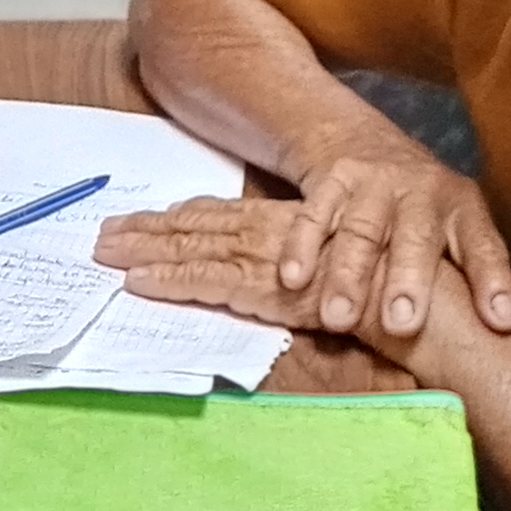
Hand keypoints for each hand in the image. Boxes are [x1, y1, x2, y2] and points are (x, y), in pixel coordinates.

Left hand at [95, 196, 352, 330]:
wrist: (408, 296)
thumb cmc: (377, 282)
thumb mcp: (329, 257)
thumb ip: (292, 257)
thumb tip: (266, 270)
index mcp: (279, 220)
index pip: (214, 214)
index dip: (172, 217)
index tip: (137, 220)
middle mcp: (263, 231)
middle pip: (191, 226)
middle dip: (143, 230)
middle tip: (102, 233)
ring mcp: (259, 259)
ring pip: (187, 248)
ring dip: (142, 250)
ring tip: (104, 252)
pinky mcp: (260, 290)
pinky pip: (203, 282)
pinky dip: (167, 280)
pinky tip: (137, 282)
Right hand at [271, 140, 510, 343]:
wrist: (365, 141)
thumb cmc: (419, 210)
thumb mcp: (454, 229)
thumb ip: (471, 275)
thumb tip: (500, 335)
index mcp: (462, 207)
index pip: (483, 245)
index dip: (493, 281)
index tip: (501, 321)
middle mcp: (422, 190)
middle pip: (416, 237)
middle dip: (407, 281)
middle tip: (401, 326)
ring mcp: (374, 182)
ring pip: (361, 230)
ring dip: (349, 275)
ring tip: (337, 319)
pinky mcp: (333, 178)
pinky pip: (314, 214)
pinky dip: (301, 247)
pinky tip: (293, 280)